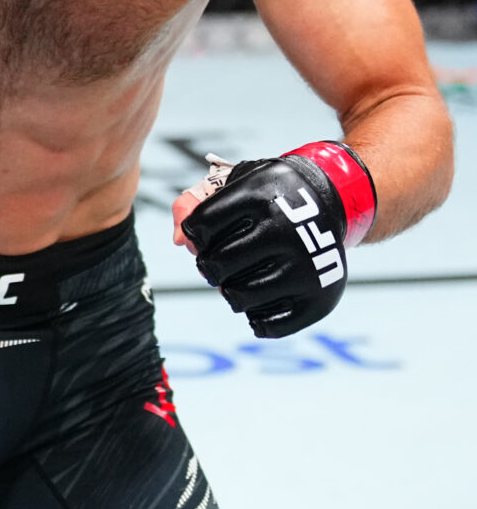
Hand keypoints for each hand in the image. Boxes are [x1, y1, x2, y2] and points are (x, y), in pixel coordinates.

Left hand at [178, 142, 377, 337]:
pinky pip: (267, 325)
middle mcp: (286, 231)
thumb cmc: (267, 195)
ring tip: (240, 277)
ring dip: (229, 290)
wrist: (330, 200)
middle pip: (217, 264)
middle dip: (209, 264)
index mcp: (260, 196)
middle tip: (219, 260)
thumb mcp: (232, 183)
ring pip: (238, 297)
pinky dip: (255, 316)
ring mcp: (307, 268)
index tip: (205, 232)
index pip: (201, 226)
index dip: (194, 233)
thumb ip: (193, 203)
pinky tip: (260, 297)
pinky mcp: (321, 300)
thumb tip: (178, 242)